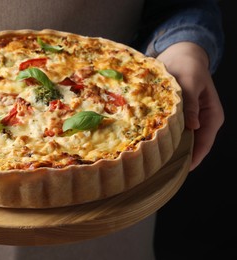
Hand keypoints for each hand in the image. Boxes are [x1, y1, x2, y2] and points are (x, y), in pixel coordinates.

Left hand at [157, 42, 223, 170]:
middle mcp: (201, 122)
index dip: (193, 158)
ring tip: (152, 161)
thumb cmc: (189, 67)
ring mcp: (188, 120)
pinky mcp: (176, 117)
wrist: (180, 56)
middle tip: (159, 170)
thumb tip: (193, 125)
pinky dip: (161, 137)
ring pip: (179, 141)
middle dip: (177, 158)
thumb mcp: (191, 81)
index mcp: (212, 117)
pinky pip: (170, 132)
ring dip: (167, 148)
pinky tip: (148, 144)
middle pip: (191, 146)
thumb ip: (190, 102)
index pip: (204, 144)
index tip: (179, 170)